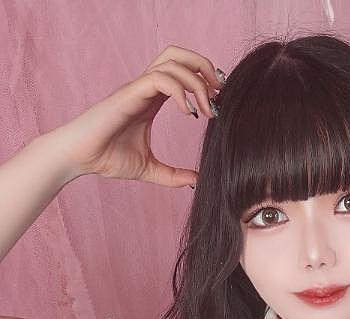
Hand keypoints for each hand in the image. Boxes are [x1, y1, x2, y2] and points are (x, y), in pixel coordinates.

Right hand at [48, 45, 222, 186]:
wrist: (80, 159)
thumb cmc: (107, 159)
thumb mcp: (150, 170)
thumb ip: (173, 175)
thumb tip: (196, 181)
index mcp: (152, 99)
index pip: (182, 72)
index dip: (204, 80)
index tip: (218, 104)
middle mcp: (146, 88)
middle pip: (179, 55)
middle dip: (204, 67)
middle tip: (219, 93)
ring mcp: (137, 88)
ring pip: (172, 62)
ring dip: (196, 81)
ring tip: (207, 109)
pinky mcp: (130, 94)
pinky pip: (160, 79)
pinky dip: (180, 91)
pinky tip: (188, 113)